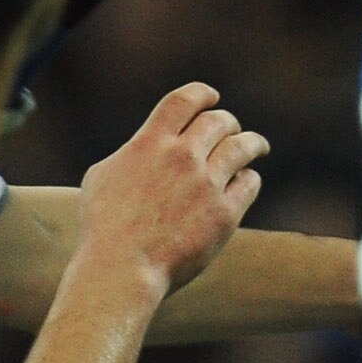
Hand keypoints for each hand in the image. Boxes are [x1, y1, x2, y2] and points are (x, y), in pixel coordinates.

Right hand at [75, 82, 267, 292]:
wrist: (121, 269)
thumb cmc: (103, 227)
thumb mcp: (103, 175)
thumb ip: (132, 152)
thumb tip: (148, 145)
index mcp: (151, 142)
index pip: (184, 99)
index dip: (202, 93)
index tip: (211, 97)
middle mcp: (182, 156)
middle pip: (219, 121)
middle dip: (227, 122)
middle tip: (231, 128)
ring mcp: (206, 184)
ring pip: (243, 147)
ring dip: (252, 143)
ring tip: (258, 146)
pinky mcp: (224, 213)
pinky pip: (249, 183)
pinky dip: (249, 178)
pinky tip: (247, 180)